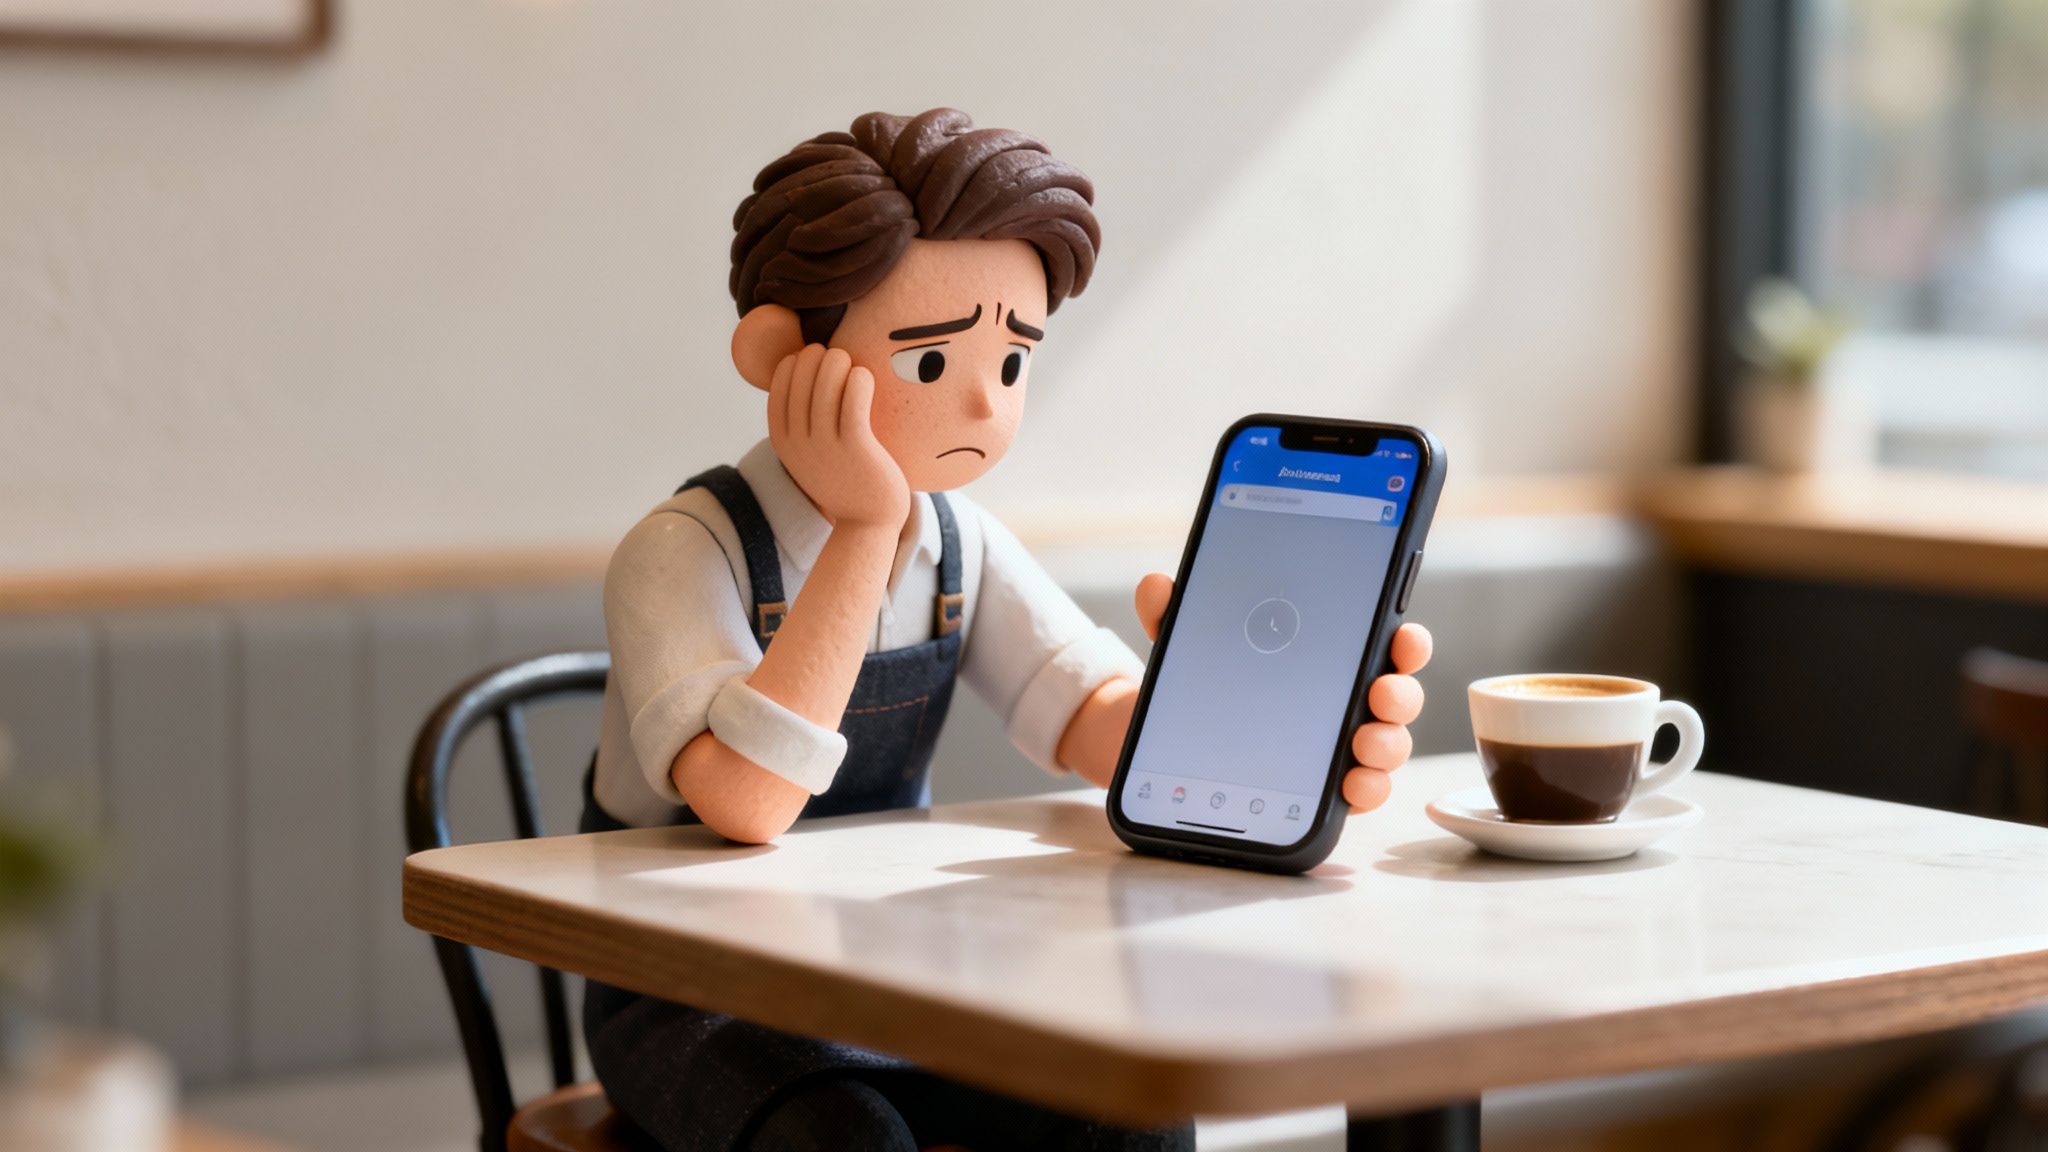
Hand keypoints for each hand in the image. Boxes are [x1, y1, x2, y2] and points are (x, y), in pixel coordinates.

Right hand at [767, 344, 909, 530]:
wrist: (868, 522)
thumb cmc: (844, 480)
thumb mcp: (811, 456)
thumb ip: (803, 427)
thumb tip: (806, 387)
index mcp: (784, 444)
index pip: (778, 393)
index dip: (790, 367)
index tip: (805, 357)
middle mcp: (800, 444)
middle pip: (800, 385)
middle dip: (813, 359)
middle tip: (830, 353)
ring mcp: (826, 447)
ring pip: (825, 389)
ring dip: (836, 364)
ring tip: (847, 359)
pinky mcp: (856, 448)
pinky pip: (853, 402)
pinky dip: (857, 380)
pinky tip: (863, 376)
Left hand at [1134, 573, 1431, 814]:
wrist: (1172, 743)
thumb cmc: (1205, 682)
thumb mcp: (1186, 643)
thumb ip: (1174, 613)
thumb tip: (1155, 585)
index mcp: (1330, 655)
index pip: (1383, 642)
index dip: (1404, 638)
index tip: (1403, 633)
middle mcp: (1348, 700)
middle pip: (1396, 695)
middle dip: (1400, 692)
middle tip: (1382, 690)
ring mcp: (1342, 747)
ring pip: (1387, 745)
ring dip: (1388, 744)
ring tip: (1364, 743)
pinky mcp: (1326, 789)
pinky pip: (1361, 791)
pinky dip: (1366, 789)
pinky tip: (1351, 786)